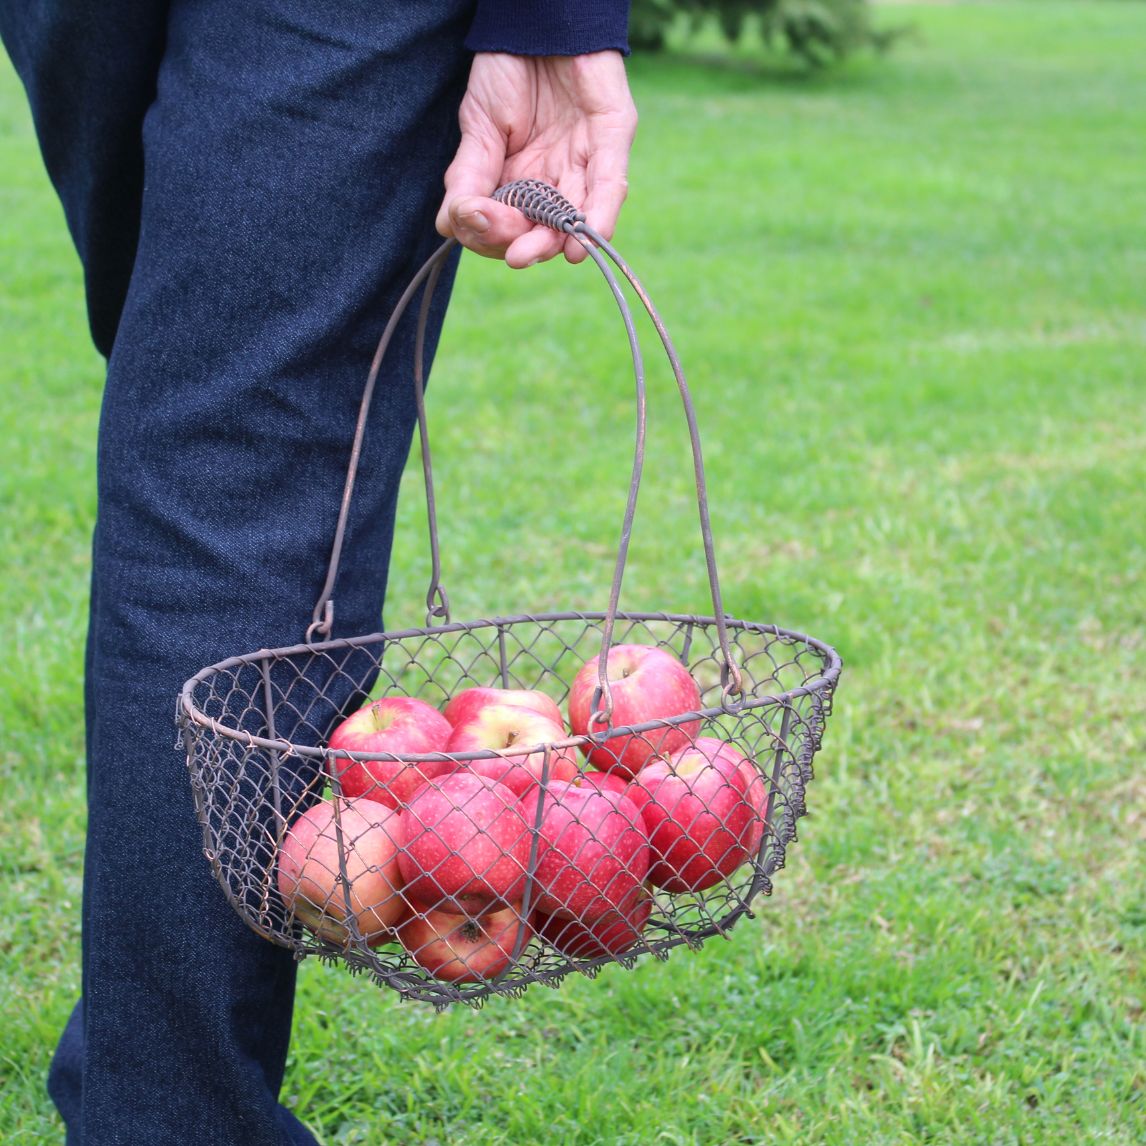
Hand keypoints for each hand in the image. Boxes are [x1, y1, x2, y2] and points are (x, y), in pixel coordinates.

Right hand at [436, 51, 637, 267]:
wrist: (536, 17)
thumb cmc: (507, 68)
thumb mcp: (476, 129)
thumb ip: (468, 180)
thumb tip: (450, 226)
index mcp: (519, 183)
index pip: (506, 229)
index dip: (489, 234)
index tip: (472, 218)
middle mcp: (554, 181)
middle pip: (542, 233)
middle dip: (523, 246)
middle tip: (508, 251)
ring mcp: (584, 163)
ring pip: (574, 218)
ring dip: (552, 242)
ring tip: (528, 252)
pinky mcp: (612, 139)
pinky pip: (609, 185)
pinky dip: (598, 215)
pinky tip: (583, 240)